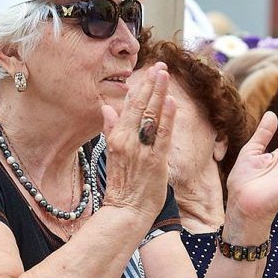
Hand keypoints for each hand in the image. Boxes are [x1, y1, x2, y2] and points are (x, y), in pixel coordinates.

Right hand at [101, 62, 176, 220]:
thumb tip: (107, 108)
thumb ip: (111, 130)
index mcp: (117, 137)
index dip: (141, 87)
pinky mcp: (155, 160)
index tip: (150, 72)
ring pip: (151, 115)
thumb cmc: (122, 186)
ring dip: (159, 93)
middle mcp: (128, 140)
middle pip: (141, 106)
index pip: (130, 106)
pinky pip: (162, 134)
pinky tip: (170, 101)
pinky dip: (166, 117)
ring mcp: (142, 149)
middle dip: (151, 84)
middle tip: (161, 66)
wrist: (126, 211)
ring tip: (165, 75)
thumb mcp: (112, 154)